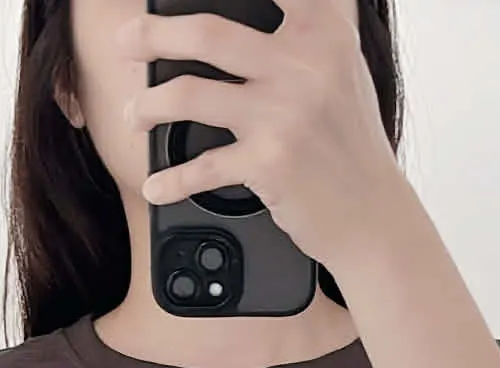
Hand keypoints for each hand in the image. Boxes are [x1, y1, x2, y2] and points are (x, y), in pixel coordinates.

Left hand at [118, 0, 404, 272]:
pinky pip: (202, 168)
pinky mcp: (269, 162)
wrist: (372, 215)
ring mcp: (284, 113)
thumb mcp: (342, 66)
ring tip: (134, 114)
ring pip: (191, 94)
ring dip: (149, 105)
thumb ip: (309, 24)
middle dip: (153, 35)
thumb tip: (249, 11)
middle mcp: (305, 63)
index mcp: (324, 29)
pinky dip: (170, 181)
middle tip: (127, 42)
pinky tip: (155, 185)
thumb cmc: (349, 142)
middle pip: (207, 32)